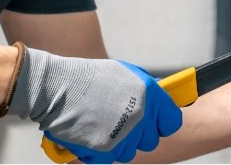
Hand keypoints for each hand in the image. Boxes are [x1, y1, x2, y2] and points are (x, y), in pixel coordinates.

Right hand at [10, 48, 181, 163]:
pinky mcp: (105, 151)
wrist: (58, 88)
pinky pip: (110, 159)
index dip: (162, 122)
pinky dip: (100, 151)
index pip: (172, 121)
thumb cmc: (89, 79)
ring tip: (102, 126)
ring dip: (119, 143)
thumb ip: (146, 89)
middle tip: (123, 124)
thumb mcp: (126, 74)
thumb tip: (160, 98)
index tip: (155, 122)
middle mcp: (141, 117)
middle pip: (151, 141)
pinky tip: (91, 134)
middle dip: (139, 134)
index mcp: (149, 96)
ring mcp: (124, 136)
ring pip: (130, 152)